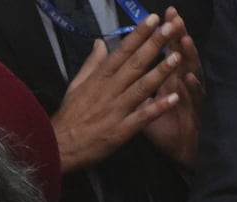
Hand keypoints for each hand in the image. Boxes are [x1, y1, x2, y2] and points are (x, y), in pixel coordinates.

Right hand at [52, 13, 185, 171]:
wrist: (59, 146)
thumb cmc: (70, 116)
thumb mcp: (76, 84)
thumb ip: (91, 63)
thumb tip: (100, 42)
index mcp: (99, 78)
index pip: (122, 51)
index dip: (138, 34)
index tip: (153, 19)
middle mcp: (109, 90)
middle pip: (135, 64)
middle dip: (154, 45)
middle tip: (171, 28)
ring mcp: (116, 110)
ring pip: (142, 87)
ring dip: (160, 72)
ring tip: (177, 57)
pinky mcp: (121, 131)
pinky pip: (142, 117)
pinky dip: (158, 107)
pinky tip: (174, 98)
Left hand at [140, 9, 204, 166]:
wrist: (176, 152)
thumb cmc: (161, 127)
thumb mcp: (144, 102)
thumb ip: (137, 81)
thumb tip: (126, 64)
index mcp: (169, 79)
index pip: (166, 52)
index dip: (162, 35)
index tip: (158, 15)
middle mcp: (182, 83)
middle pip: (181, 56)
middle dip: (178, 36)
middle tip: (175, 18)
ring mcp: (190, 97)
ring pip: (191, 72)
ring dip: (188, 58)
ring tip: (184, 41)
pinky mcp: (194, 113)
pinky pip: (194, 100)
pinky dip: (192, 89)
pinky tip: (189, 77)